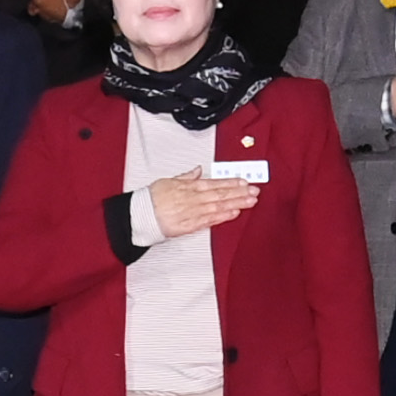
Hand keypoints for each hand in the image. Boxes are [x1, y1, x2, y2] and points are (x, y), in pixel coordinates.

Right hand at [146, 170, 262, 238]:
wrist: (140, 215)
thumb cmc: (152, 198)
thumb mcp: (169, 181)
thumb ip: (186, 176)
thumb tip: (197, 170)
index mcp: (189, 186)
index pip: (215, 183)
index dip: (231, 182)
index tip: (245, 181)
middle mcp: (194, 198)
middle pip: (221, 194)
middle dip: (240, 192)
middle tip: (255, 191)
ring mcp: (193, 212)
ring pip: (219, 206)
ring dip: (236, 203)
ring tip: (250, 201)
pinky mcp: (190, 225)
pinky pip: (210, 220)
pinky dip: (223, 216)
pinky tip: (234, 213)